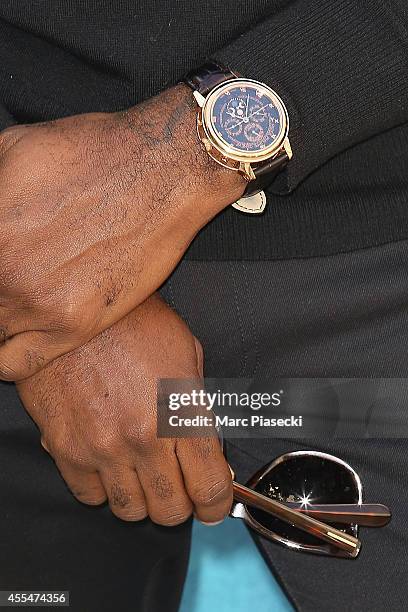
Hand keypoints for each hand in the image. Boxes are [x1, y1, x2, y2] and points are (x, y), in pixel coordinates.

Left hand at [0, 85, 244, 380]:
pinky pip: (17, 362)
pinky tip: (13, 337)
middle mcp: (3, 270)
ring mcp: (37, 303)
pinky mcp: (75, 325)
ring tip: (20, 300)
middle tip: (13, 278)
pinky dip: (4, 359)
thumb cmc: (96, 152)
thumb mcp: (12, 147)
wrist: (164, 172)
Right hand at [16, 293, 232, 523]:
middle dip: (181, 503)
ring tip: (142, 472)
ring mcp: (101, 448)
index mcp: (179, 414)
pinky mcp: (66, 448)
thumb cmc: (132, 322)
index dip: (216, 504)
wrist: (76, 310)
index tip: (213, 504)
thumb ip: (199, 403)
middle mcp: (141, 439)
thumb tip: (207, 441)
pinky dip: (103, 487)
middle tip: (179, 484)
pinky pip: (89, 495)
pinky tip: (109, 463)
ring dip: (142, 498)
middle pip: (171, 510)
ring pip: (130, 510)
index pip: (209, 486)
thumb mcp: (187, 352)